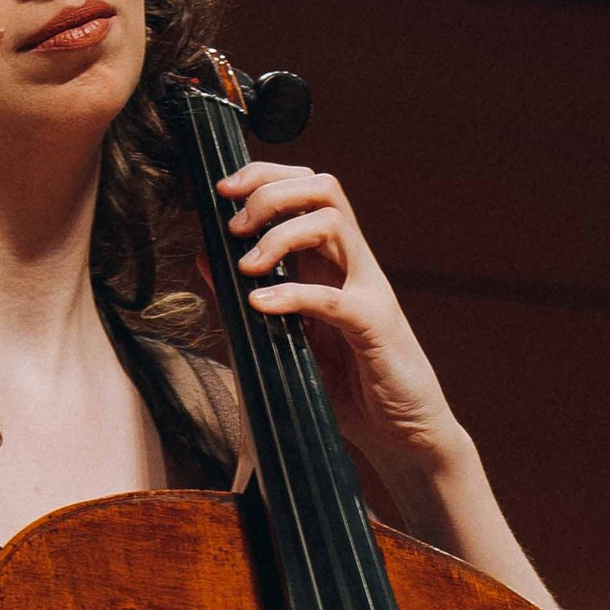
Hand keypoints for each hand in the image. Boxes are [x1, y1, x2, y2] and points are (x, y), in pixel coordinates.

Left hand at [216, 158, 472, 500]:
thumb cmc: (349, 387)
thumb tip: (205, 257)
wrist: (404, 434)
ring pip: (332, 221)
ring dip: (280, 233)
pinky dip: (293, 294)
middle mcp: (353, 266)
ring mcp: (369, 291)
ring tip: (248, 265)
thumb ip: (249, 294)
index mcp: (333, 262)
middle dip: (269, 192)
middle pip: (322, 188)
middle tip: (234, 227)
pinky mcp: (376, 327)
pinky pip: (334, 298)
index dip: (264, 176)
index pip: (306, 188)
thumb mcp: (286, 335)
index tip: (223, 191)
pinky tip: (261, 305)